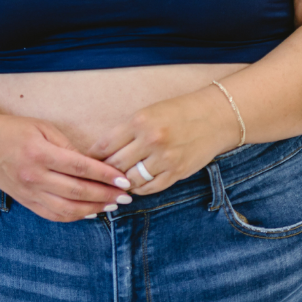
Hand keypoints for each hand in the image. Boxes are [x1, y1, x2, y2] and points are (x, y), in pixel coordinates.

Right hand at [0, 113, 132, 221]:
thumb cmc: (14, 130)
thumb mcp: (42, 128)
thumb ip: (67, 146)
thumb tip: (93, 163)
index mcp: (39, 154)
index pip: (79, 167)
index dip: (104, 175)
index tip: (123, 179)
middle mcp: (34, 177)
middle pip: (76, 191)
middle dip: (105, 195)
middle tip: (126, 196)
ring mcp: (28, 193)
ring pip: (66, 209)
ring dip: (93, 209)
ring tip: (113, 205)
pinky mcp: (25, 201)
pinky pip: (53, 214)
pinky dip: (74, 216)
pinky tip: (90, 212)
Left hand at [87, 88, 242, 194]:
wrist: (214, 117)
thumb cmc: (178, 112)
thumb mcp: (149, 113)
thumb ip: (127, 131)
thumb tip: (102, 152)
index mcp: (140, 121)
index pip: (105, 145)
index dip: (93, 156)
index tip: (87, 161)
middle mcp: (151, 140)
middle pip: (115, 165)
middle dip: (104, 172)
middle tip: (97, 177)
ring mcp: (165, 159)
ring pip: (131, 180)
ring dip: (121, 183)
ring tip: (115, 183)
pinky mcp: (176, 172)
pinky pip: (150, 188)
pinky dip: (139, 189)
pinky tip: (135, 185)